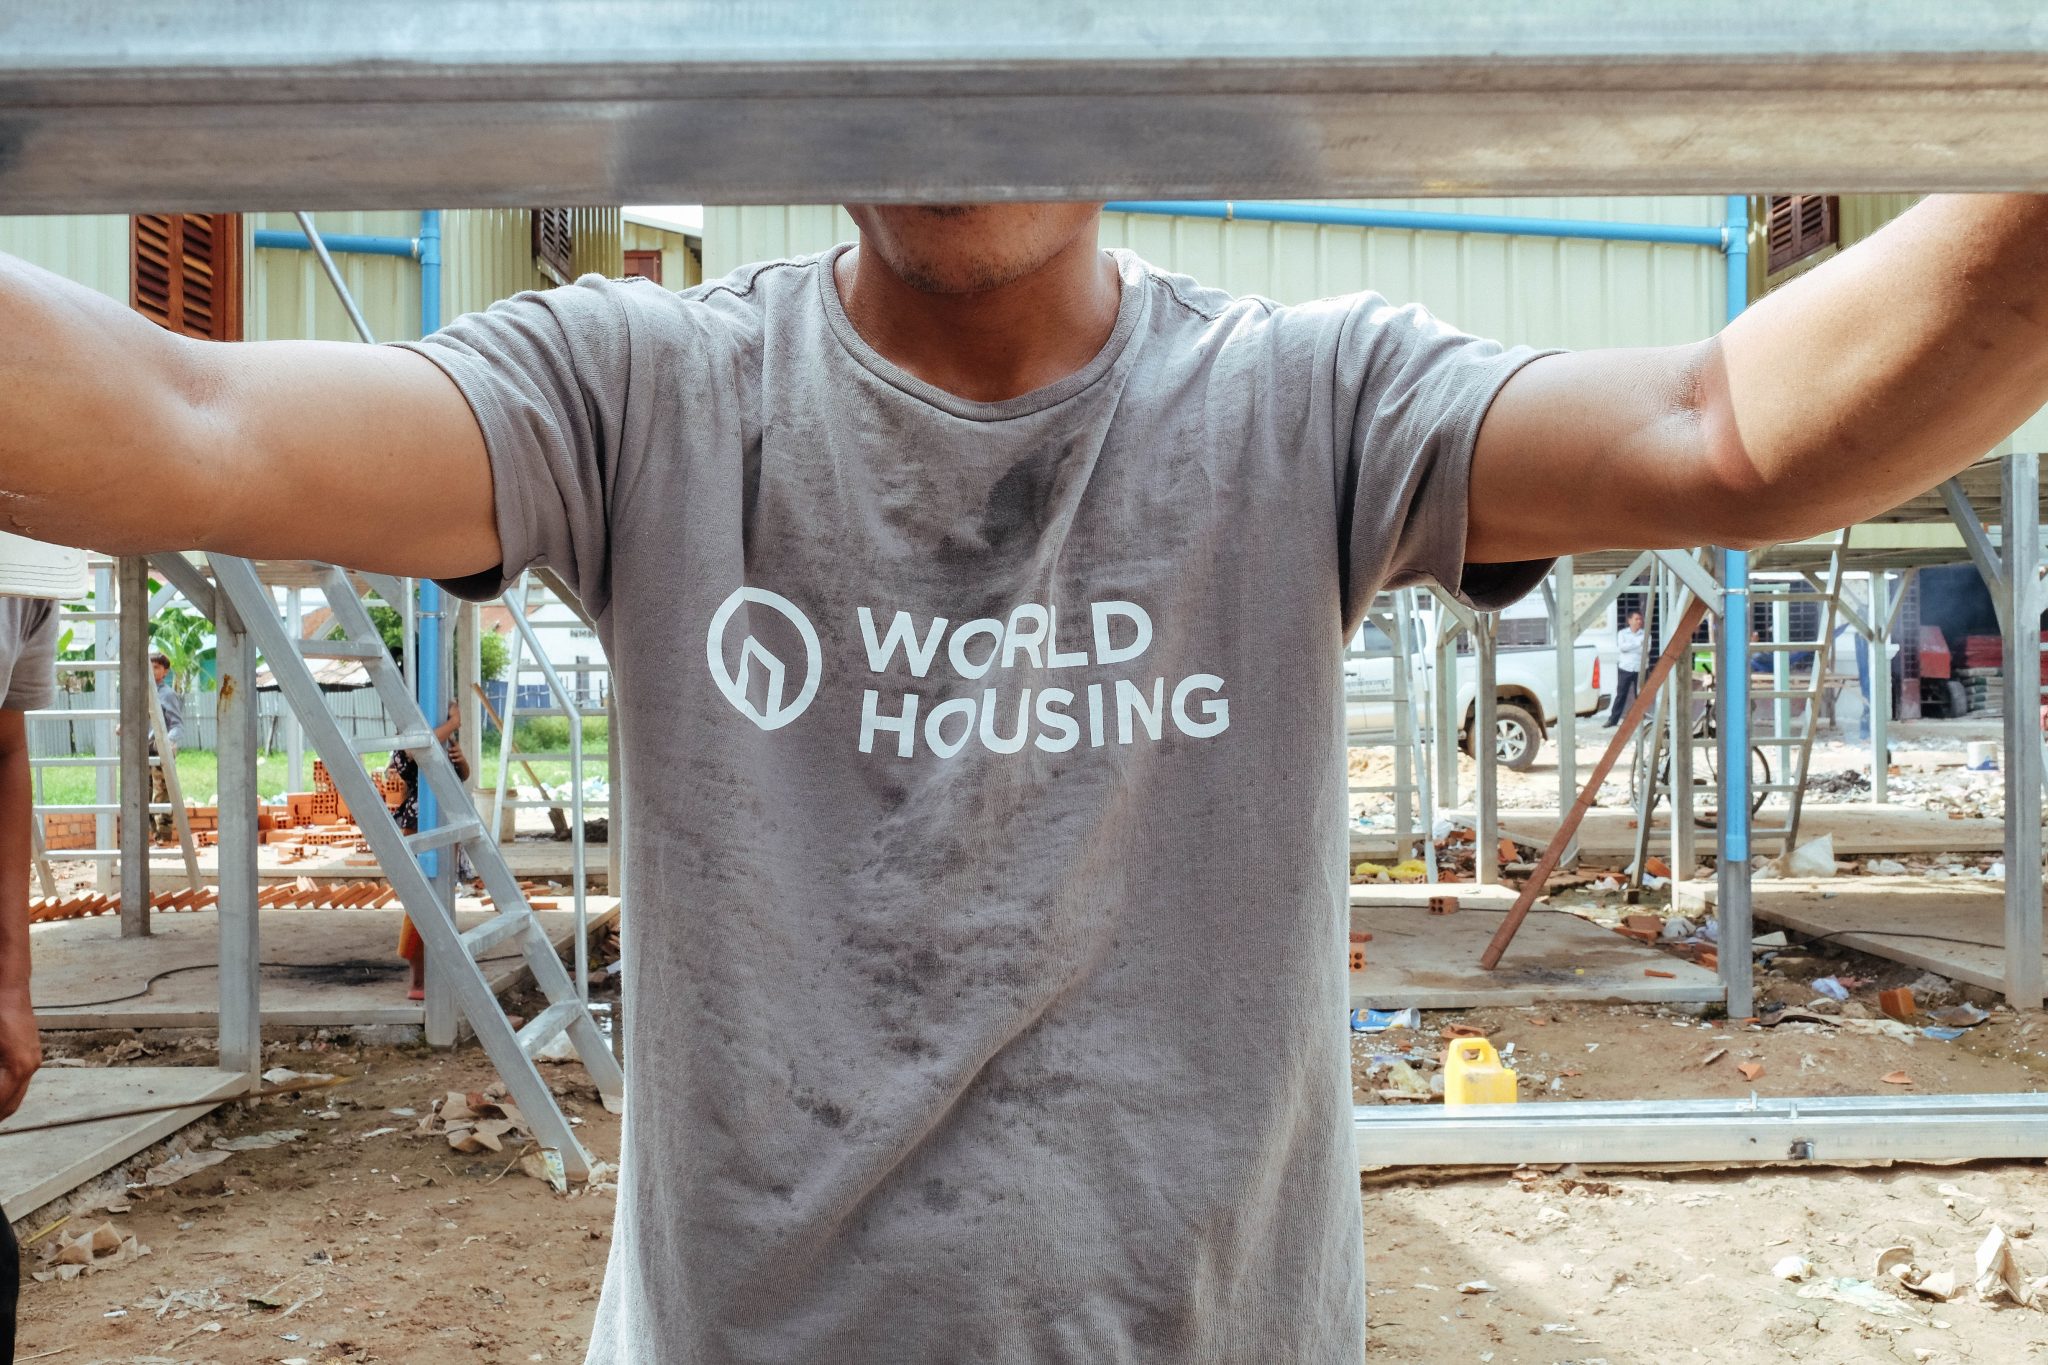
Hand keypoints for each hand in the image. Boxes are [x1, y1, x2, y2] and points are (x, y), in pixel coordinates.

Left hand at [0, 984, 41, 1120]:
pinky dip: (5, 1093)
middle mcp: (29, 1065)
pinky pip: (18, 1082)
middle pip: (10, 1105)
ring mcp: (32, 1059)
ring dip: (1, 1105)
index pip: (0, 1101)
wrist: (9, 989)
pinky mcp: (29, 1053)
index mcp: (18, 1066)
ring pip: (16, 1095)